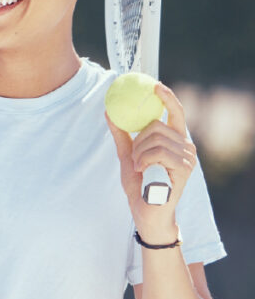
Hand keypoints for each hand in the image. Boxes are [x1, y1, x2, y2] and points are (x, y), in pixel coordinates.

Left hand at [106, 82, 195, 240]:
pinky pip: (158, 152)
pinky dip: (144, 160)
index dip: (167, 98)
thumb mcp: (128, 156)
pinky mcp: (185, 168)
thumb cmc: (140, 185)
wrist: (146, 212)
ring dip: (139, 153)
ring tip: (140, 168)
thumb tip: (109, 112)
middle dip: (138, 140)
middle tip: (135, 157)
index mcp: (175, 140)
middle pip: (157, 125)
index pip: (175, 113)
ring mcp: (188, 157)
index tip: (155, 86)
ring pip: (155, 138)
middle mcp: (186, 146)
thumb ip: (122, 135)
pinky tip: (144, 171)